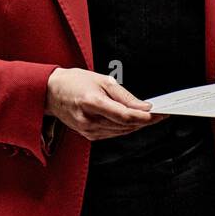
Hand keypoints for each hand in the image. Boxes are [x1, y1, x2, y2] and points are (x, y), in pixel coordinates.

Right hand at [45, 68, 164, 140]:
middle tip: (163, 113)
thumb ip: (124, 96)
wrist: (51, 93)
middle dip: (146, 120)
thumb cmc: (74, 82)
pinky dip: (126, 127)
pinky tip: (135, 120)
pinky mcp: (89, 135)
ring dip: (138, 124)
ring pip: (122, 131)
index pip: (124, 115)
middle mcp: (89, 120)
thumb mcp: (101, 80)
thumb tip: (144, 106)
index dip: (143, 116)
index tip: (159, 113)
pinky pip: (114, 133)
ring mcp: (88, 131)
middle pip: (125, 125)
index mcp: (91, 102)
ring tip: (153, 116)